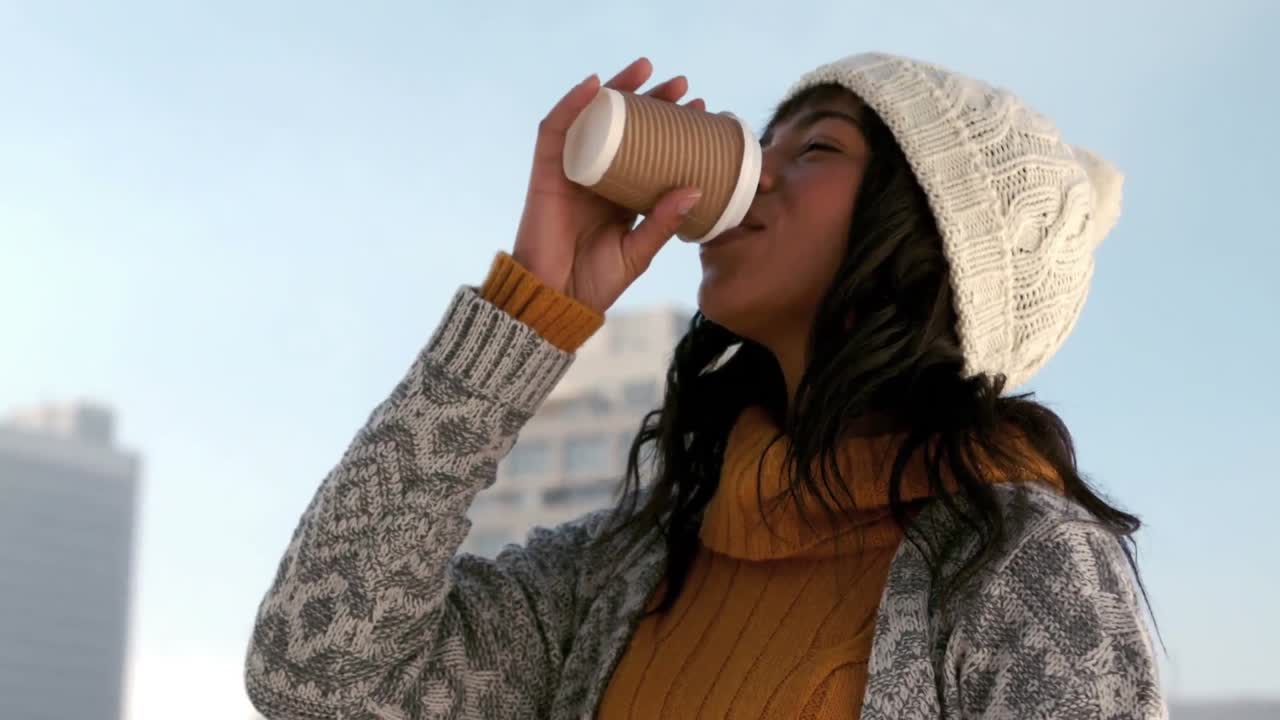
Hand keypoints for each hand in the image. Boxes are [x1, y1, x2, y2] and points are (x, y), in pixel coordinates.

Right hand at [512, 57, 705, 313]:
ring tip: (645, 69)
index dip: (671, 128)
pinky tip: (594, 84)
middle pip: (623, 127)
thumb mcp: (639, 251)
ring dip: (616, 89)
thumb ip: (662, 222)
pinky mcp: (545, 173)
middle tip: (682, 84)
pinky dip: (572, 103)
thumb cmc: (595, 282)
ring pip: (592, 118)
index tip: (700, 111)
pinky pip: (555, 130)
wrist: (556, 301)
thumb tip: (696, 187)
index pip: (648, 149)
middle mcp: (597, 176)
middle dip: (651, 100)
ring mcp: (570, 172)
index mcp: (621, 194)